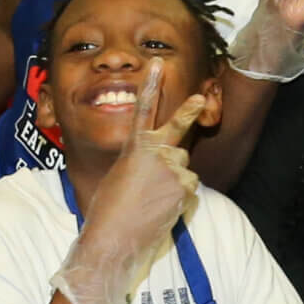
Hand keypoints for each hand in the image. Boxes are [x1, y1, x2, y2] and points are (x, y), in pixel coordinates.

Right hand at [54, 61, 204, 303]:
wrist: (114, 239)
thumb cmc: (107, 211)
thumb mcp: (119, 177)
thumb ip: (142, 164)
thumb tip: (162, 171)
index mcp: (134, 146)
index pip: (144, 109)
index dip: (151, 85)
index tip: (158, 64)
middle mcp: (158, 152)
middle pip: (179, 138)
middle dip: (185, 126)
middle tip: (195, 105)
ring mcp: (175, 170)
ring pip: (183, 170)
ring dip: (174, 182)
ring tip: (151, 201)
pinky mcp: (185, 189)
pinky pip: (187, 190)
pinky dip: (177, 199)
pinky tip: (160, 211)